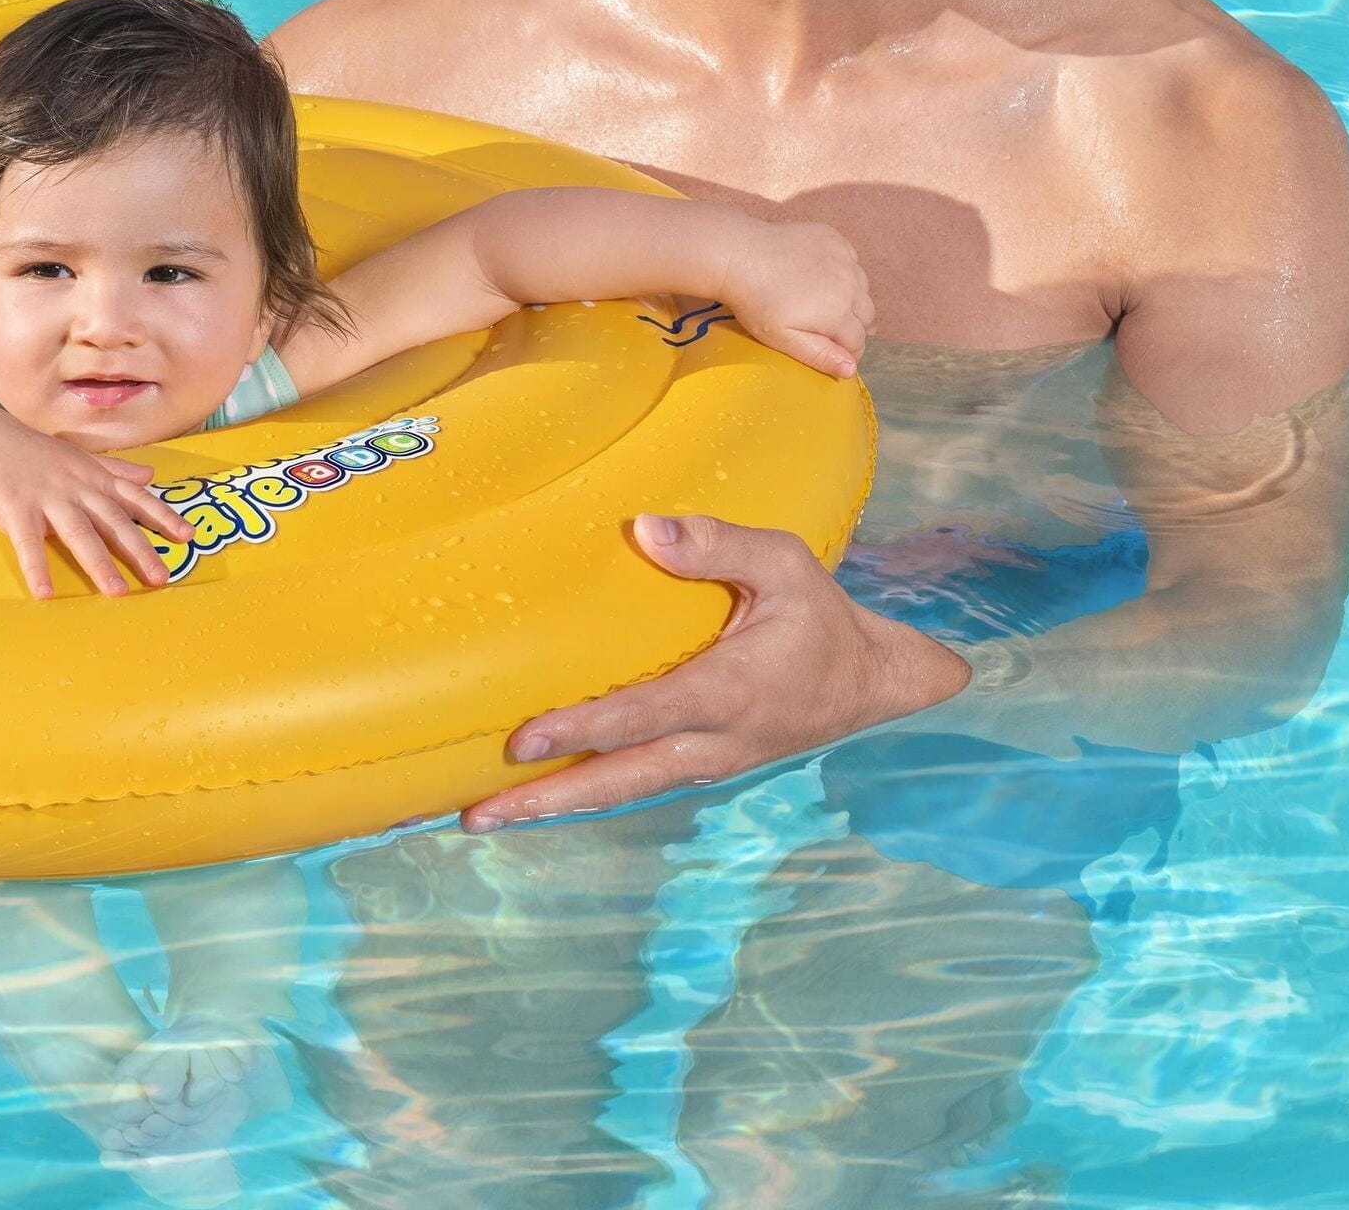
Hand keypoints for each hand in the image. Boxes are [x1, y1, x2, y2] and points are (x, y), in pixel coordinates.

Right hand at [0, 429, 186, 598]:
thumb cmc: (32, 451)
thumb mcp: (78, 456)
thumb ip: (115, 469)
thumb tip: (150, 474)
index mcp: (92, 477)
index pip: (135, 497)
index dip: (162, 516)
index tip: (188, 536)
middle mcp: (76, 487)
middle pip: (113, 522)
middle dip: (139, 550)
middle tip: (161, 578)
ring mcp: (46, 498)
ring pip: (79, 533)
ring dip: (98, 564)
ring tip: (116, 593)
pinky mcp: (15, 509)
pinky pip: (28, 543)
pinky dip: (38, 569)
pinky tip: (46, 594)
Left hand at [460, 513, 967, 831]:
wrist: (872, 684)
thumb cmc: (822, 617)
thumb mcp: (786, 564)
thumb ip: (717, 545)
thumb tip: (643, 530)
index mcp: (728, 692)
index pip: (641, 716)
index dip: (581, 730)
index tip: (523, 740)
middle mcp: (712, 742)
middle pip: (617, 780)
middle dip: (546, 800)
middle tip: (476, 817)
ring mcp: (706, 762)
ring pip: (621, 791)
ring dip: (555, 806)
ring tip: (486, 816)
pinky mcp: (701, 765)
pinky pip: (635, 783)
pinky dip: (586, 793)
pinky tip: (539, 793)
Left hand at [719, 217, 872, 377]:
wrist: (739, 255)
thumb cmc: (756, 302)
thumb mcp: (783, 338)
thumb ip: (820, 355)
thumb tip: (851, 370)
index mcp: (839, 313)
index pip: (858, 342)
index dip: (848, 353)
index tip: (833, 354)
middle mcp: (850, 285)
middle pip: (867, 315)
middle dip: (854, 328)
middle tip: (827, 330)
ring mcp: (844, 258)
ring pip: (862, 288)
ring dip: (852, 300)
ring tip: (825, 305)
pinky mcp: (835, 239)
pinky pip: (851, 262)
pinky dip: (844, 273)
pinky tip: (820, 277)